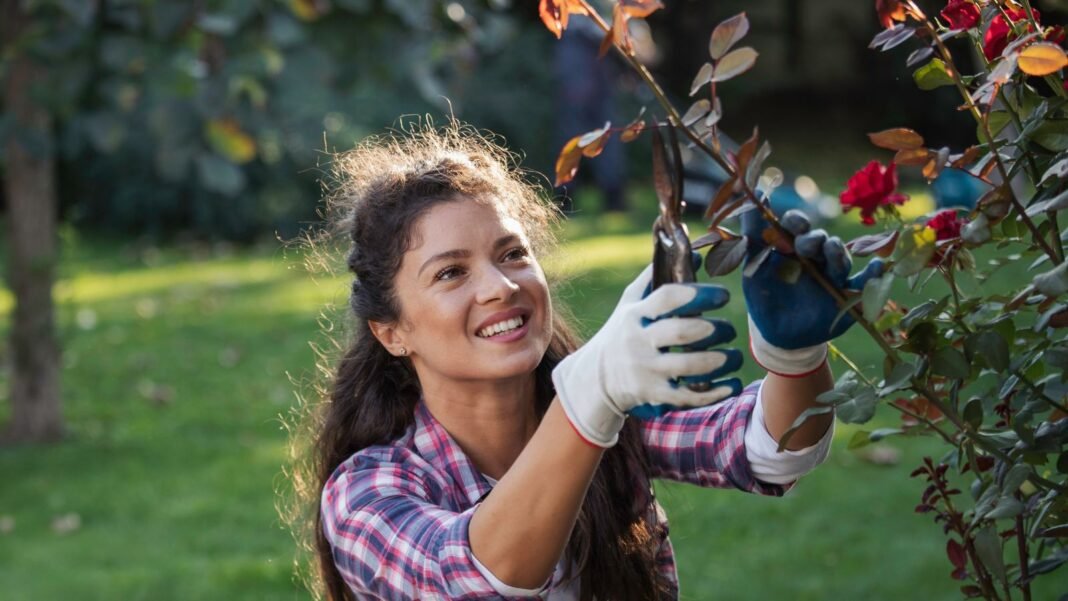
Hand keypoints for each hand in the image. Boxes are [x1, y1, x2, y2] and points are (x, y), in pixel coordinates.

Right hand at [552, 265, 742, 447]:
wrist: (595, 379)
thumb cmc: (622, 332)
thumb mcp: (630, 303)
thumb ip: (657, 278)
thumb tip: (694, 255)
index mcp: (636, 315)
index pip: (669, 298)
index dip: (700, 294)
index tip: (722, 295)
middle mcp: (639, 342)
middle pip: (683, 333)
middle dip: (714, 330)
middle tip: (729, 330)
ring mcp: (646, 371)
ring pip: (690, 366)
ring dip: (721, 360)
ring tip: (735, 356)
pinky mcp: (654, 396)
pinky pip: (690, 396)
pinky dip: (716, 392)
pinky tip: (733, 384)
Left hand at [741, 209, 883, 376]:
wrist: (779, 335)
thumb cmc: (765, 297)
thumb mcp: (752, 266)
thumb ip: (752, 233)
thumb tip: (757, 192)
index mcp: (791, 248)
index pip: (798, 226)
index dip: (797, 221)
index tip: (795, 224)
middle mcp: (815, 258)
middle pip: (820, 240)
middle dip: (814, 240)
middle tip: (806, 246)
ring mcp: (832, 276)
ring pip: (840, 259)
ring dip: (838, 252)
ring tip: (832, 250)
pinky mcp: (846, 296)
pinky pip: (864, 284)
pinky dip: (873, 274)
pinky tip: (878, 266)